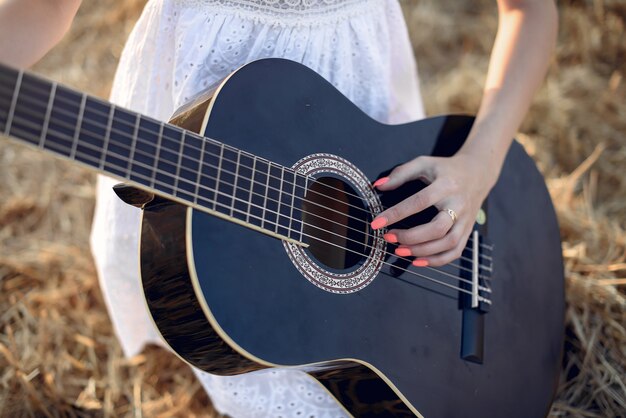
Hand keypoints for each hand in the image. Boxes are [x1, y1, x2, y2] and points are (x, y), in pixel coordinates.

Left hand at [371, 153, 497, 266]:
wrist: (477, 173)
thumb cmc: (446, 169)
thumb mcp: (423, 163)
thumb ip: (400, 173)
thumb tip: (379, 185)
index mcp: (446, 186)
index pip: (419, 202)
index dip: (396, 213)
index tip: (377, 222)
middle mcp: (458, 205)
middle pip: (438, 228)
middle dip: (411, 237)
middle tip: (389, 237)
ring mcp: (465, 220)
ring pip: (448, 243)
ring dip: (422, 251)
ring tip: (400, 251)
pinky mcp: (467, 231)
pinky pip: (455, 251)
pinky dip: (437, 260)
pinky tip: (418, 261)